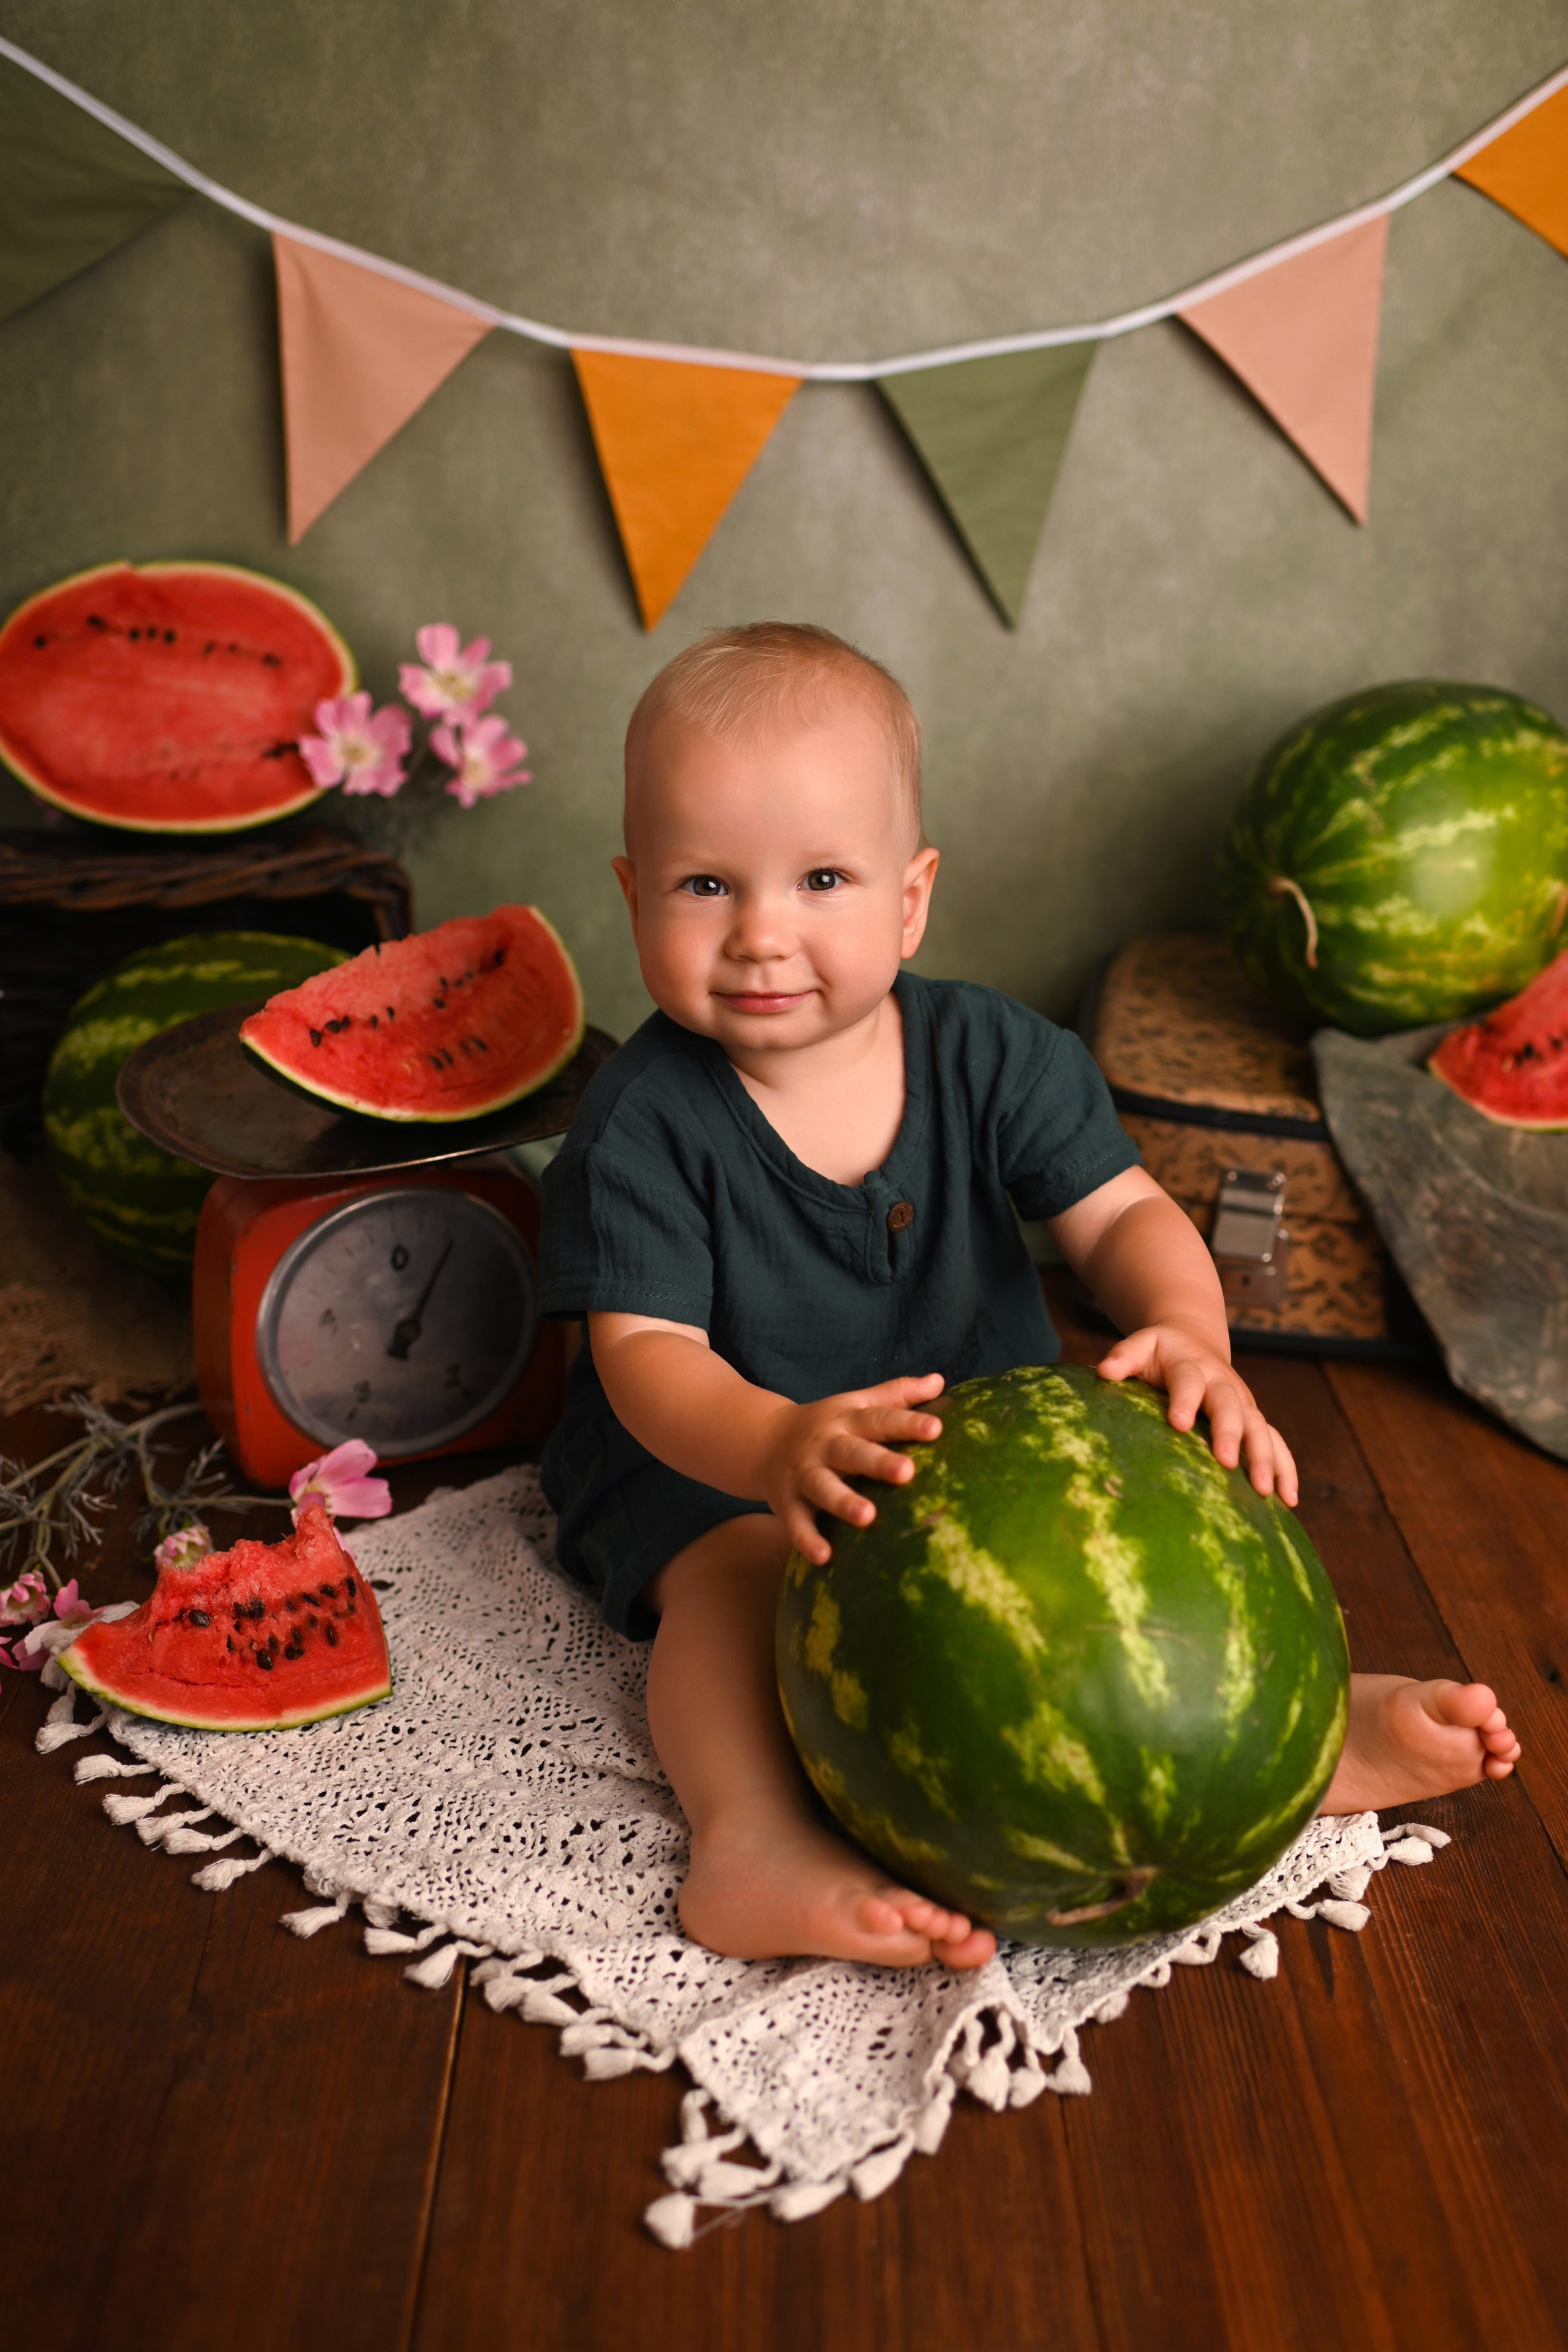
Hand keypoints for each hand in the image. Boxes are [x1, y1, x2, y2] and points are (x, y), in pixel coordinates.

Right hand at [759, 1374, 945, 1563]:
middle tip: (906, 1472)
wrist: (763, 1440)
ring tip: (867, 1517)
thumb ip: (897, 1394)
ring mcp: (803, 1473)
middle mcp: (825, 1444)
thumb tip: (939, 1380)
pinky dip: (807, 1539)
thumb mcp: (857, 1403)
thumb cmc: (828, 1425)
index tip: (936, 1429)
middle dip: (877, 1462)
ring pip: (823, 1487)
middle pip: (852, 1451)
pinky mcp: (786, 1502)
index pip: (880, 1419)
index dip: (907, 1423)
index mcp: (847, 1420)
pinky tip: (824, 1557)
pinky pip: (796, 1522)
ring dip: (843, 1501)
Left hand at [1096, 1322, 1297, 1504]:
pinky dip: (1284, 1468)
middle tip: (1226, 1462)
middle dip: (1230, 1433)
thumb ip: (1124, 1356)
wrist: (1194, 1339)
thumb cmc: (1161, 1352)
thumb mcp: (1141, 1345)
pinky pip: (1276, 1443)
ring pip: (1259, 1428)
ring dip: (1264, 1458)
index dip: (1184, 1400)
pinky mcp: (1255, 1419)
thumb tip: (1103, 1371)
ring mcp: (1243, 1403)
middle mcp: (1223, 1384)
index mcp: (1191, 1365)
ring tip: (1263, 1492)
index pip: (1187, 1381)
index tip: (1178, 1422)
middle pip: (1230, 1406)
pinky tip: (1288, 1500)